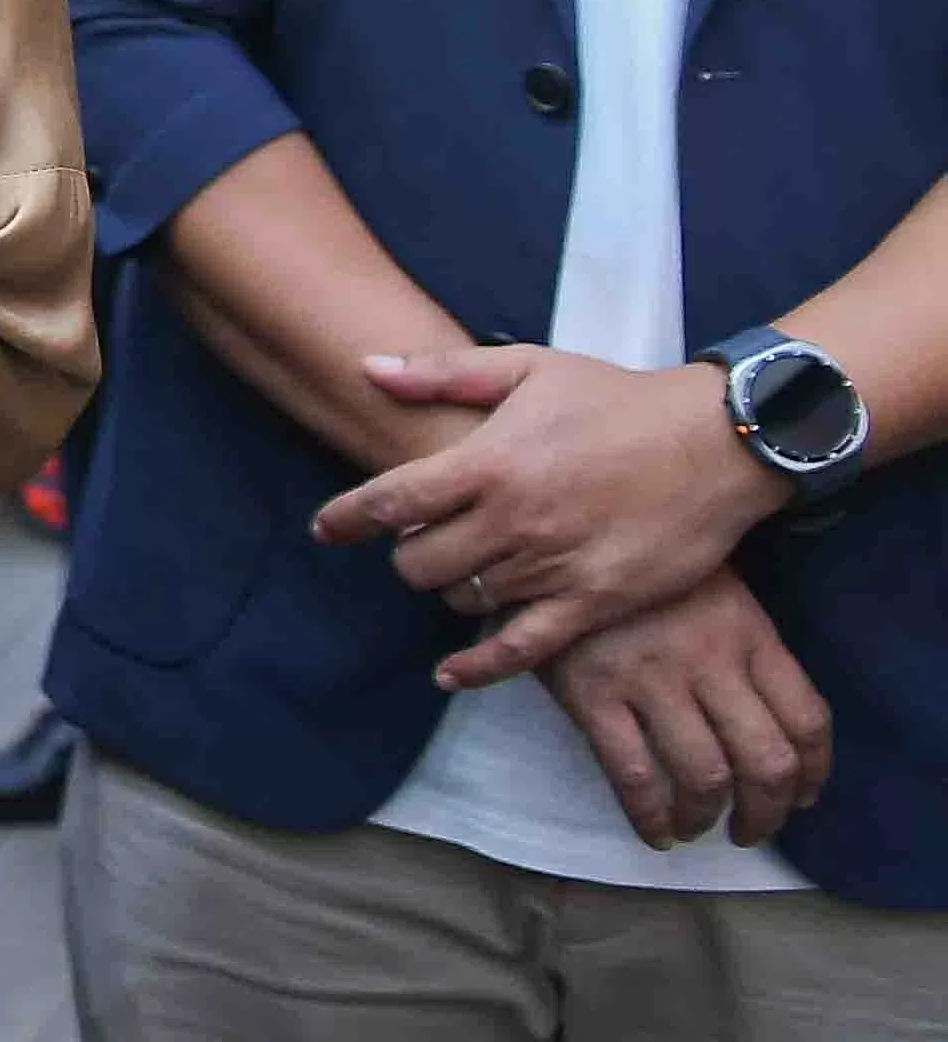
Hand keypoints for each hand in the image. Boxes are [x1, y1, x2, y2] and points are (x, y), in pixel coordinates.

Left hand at [312, 345, 781, 682]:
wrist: (716, 442)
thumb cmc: (616, 399)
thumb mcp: (528, 368)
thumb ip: (442, 373)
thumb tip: (367, 368)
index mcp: (489, 462)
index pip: (391, 501)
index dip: (347, 518)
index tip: (325, 530)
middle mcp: (513, 519)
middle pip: (417, 561)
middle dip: (407, 554)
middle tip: (421, 542)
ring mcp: (553, 565)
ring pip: (463, 598)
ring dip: (449, 588)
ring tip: (462, 570)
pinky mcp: (594, 602)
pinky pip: (521, 648)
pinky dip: (479, 665)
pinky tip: (450, 673)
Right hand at [537, 573, 833, 852]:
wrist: (549, 536)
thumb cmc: (640, 570)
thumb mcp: (712, 591)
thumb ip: (745, 649)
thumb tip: (772, 727)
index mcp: (747, 632)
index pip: (807, 720)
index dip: (813, 774)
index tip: (800, 797)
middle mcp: (709, 659)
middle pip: (766, 761)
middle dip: (767, 813)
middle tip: (751, 830)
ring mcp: (651, 678)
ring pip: (705, 777)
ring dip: (706, 818)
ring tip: (696, 828)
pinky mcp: (593, 693)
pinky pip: (633, 775)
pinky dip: (650, 816)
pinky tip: (654, 831)